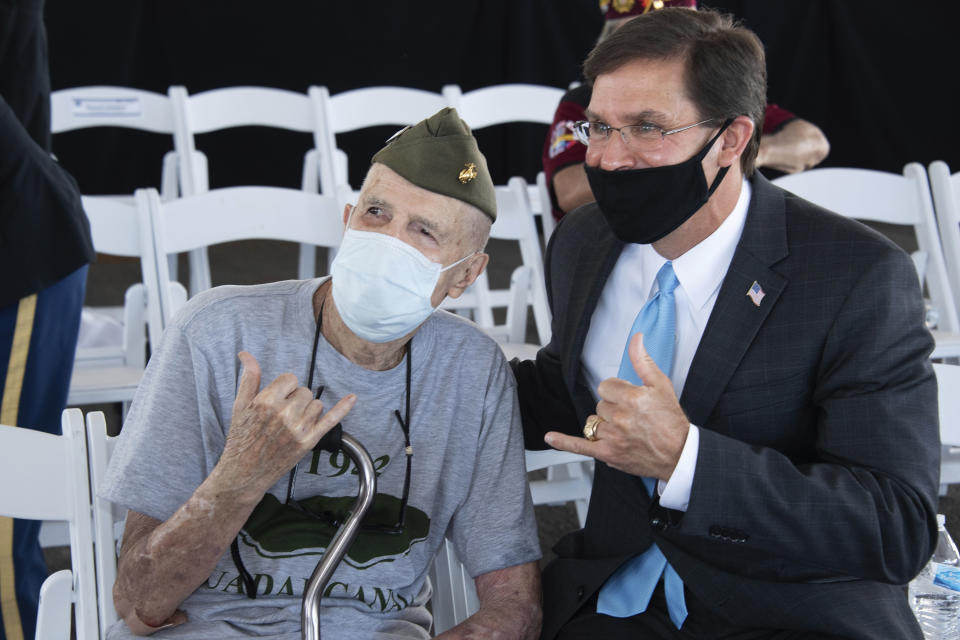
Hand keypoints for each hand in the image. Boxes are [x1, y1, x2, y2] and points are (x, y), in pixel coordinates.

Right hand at [213, 351, 355, 500]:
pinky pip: (331, 420)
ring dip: (307, 411)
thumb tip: (246, 354)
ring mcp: (299, 429)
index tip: (277, 399)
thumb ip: (249, 378)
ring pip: (316, 404)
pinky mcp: (309, 442)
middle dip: (295, 400)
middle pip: (305, 391)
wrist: (244, 473)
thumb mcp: (240, 406)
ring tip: (289, 425)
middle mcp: (284, 414)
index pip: (290, 379)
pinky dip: (343, 408)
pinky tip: (352, 398)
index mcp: (266, 402)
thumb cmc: (241, 438)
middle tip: (281, 416)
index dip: (284, 388)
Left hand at [544, 333, 688, 479]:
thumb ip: (643, 361)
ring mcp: (612, 438)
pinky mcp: (608, 454)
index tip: (628, 398)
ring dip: (604, 425)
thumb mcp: (661, 385)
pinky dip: (564, 442)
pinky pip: (580, 446)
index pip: (606, 387)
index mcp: (631, 399)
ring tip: (624, 430)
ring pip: (593, 422)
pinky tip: (550, 437)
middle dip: (613, 408)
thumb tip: (636, 338)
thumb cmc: (672, 421)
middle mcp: (620, 418)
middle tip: (632, 417)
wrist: (680, 454)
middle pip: (600, 405)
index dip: (617, 391)